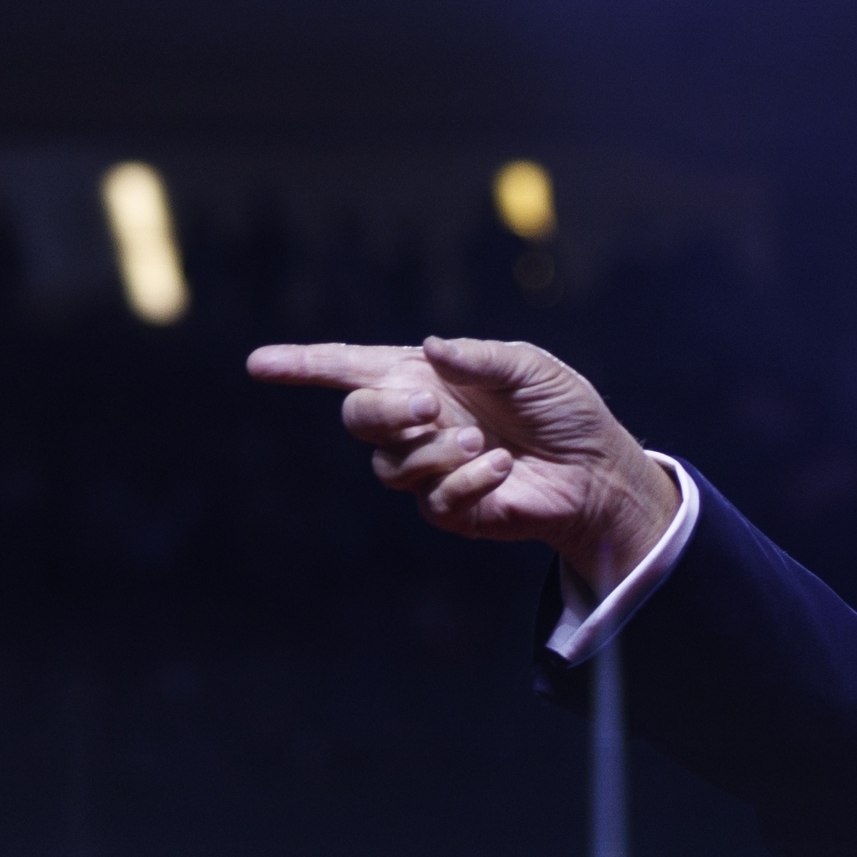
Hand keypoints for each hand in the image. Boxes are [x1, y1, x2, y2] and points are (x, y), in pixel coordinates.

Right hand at [247, 335, 680, 589]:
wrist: (597, 471)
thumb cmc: (565, 411)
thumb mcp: (530, 368)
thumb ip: (479, 356)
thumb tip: (431, 348)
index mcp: (426, 378)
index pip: (352, 369)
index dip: (304, 365)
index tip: (259, 364)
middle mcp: (418, 421)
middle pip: (358, 419)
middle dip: (383, 412)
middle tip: (427, 407)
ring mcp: (429, 468)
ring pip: (390, 466)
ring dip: (436, 451)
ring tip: (485, 443)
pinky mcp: (450, 508)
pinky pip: (434, 498)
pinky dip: (470, 480)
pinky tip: (503, 469)